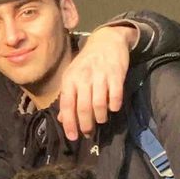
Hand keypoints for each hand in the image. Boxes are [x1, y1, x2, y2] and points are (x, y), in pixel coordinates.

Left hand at [57, 24, 137, 140]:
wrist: (106, 41)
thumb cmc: (86, 63)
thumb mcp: (72, 77)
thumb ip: (68, 98)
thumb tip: (63, 119)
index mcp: (69, 79)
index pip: (67, 105)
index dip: (69, 123)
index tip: (73, 137)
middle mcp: (83, 78)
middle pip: (83, 108)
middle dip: (86, 125)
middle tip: (88, 132)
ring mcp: (100, 76)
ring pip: (99, 105)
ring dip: (101, 117)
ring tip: (101, 120)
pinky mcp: (116, 75)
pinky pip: (115, 97)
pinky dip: (114, 106)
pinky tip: (113, 108)